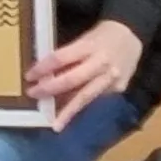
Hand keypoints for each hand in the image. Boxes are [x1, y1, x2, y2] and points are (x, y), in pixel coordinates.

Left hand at [27, 20, 143, 128]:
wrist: (131, 36)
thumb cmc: (100, 36)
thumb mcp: (83, 39)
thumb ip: (68, 56)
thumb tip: (46, 74)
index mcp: (88, 46)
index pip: (60, 58)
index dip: (43, 68)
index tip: (29, 76)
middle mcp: (101, 63)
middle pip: (72, 80)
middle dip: (50, 89)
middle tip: (33, 95)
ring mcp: (112, 78)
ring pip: (86, 97)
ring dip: (69, 111)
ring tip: (56, 123)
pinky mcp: (119, 89)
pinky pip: (96, 99)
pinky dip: (82, 107)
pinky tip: (70, 115)